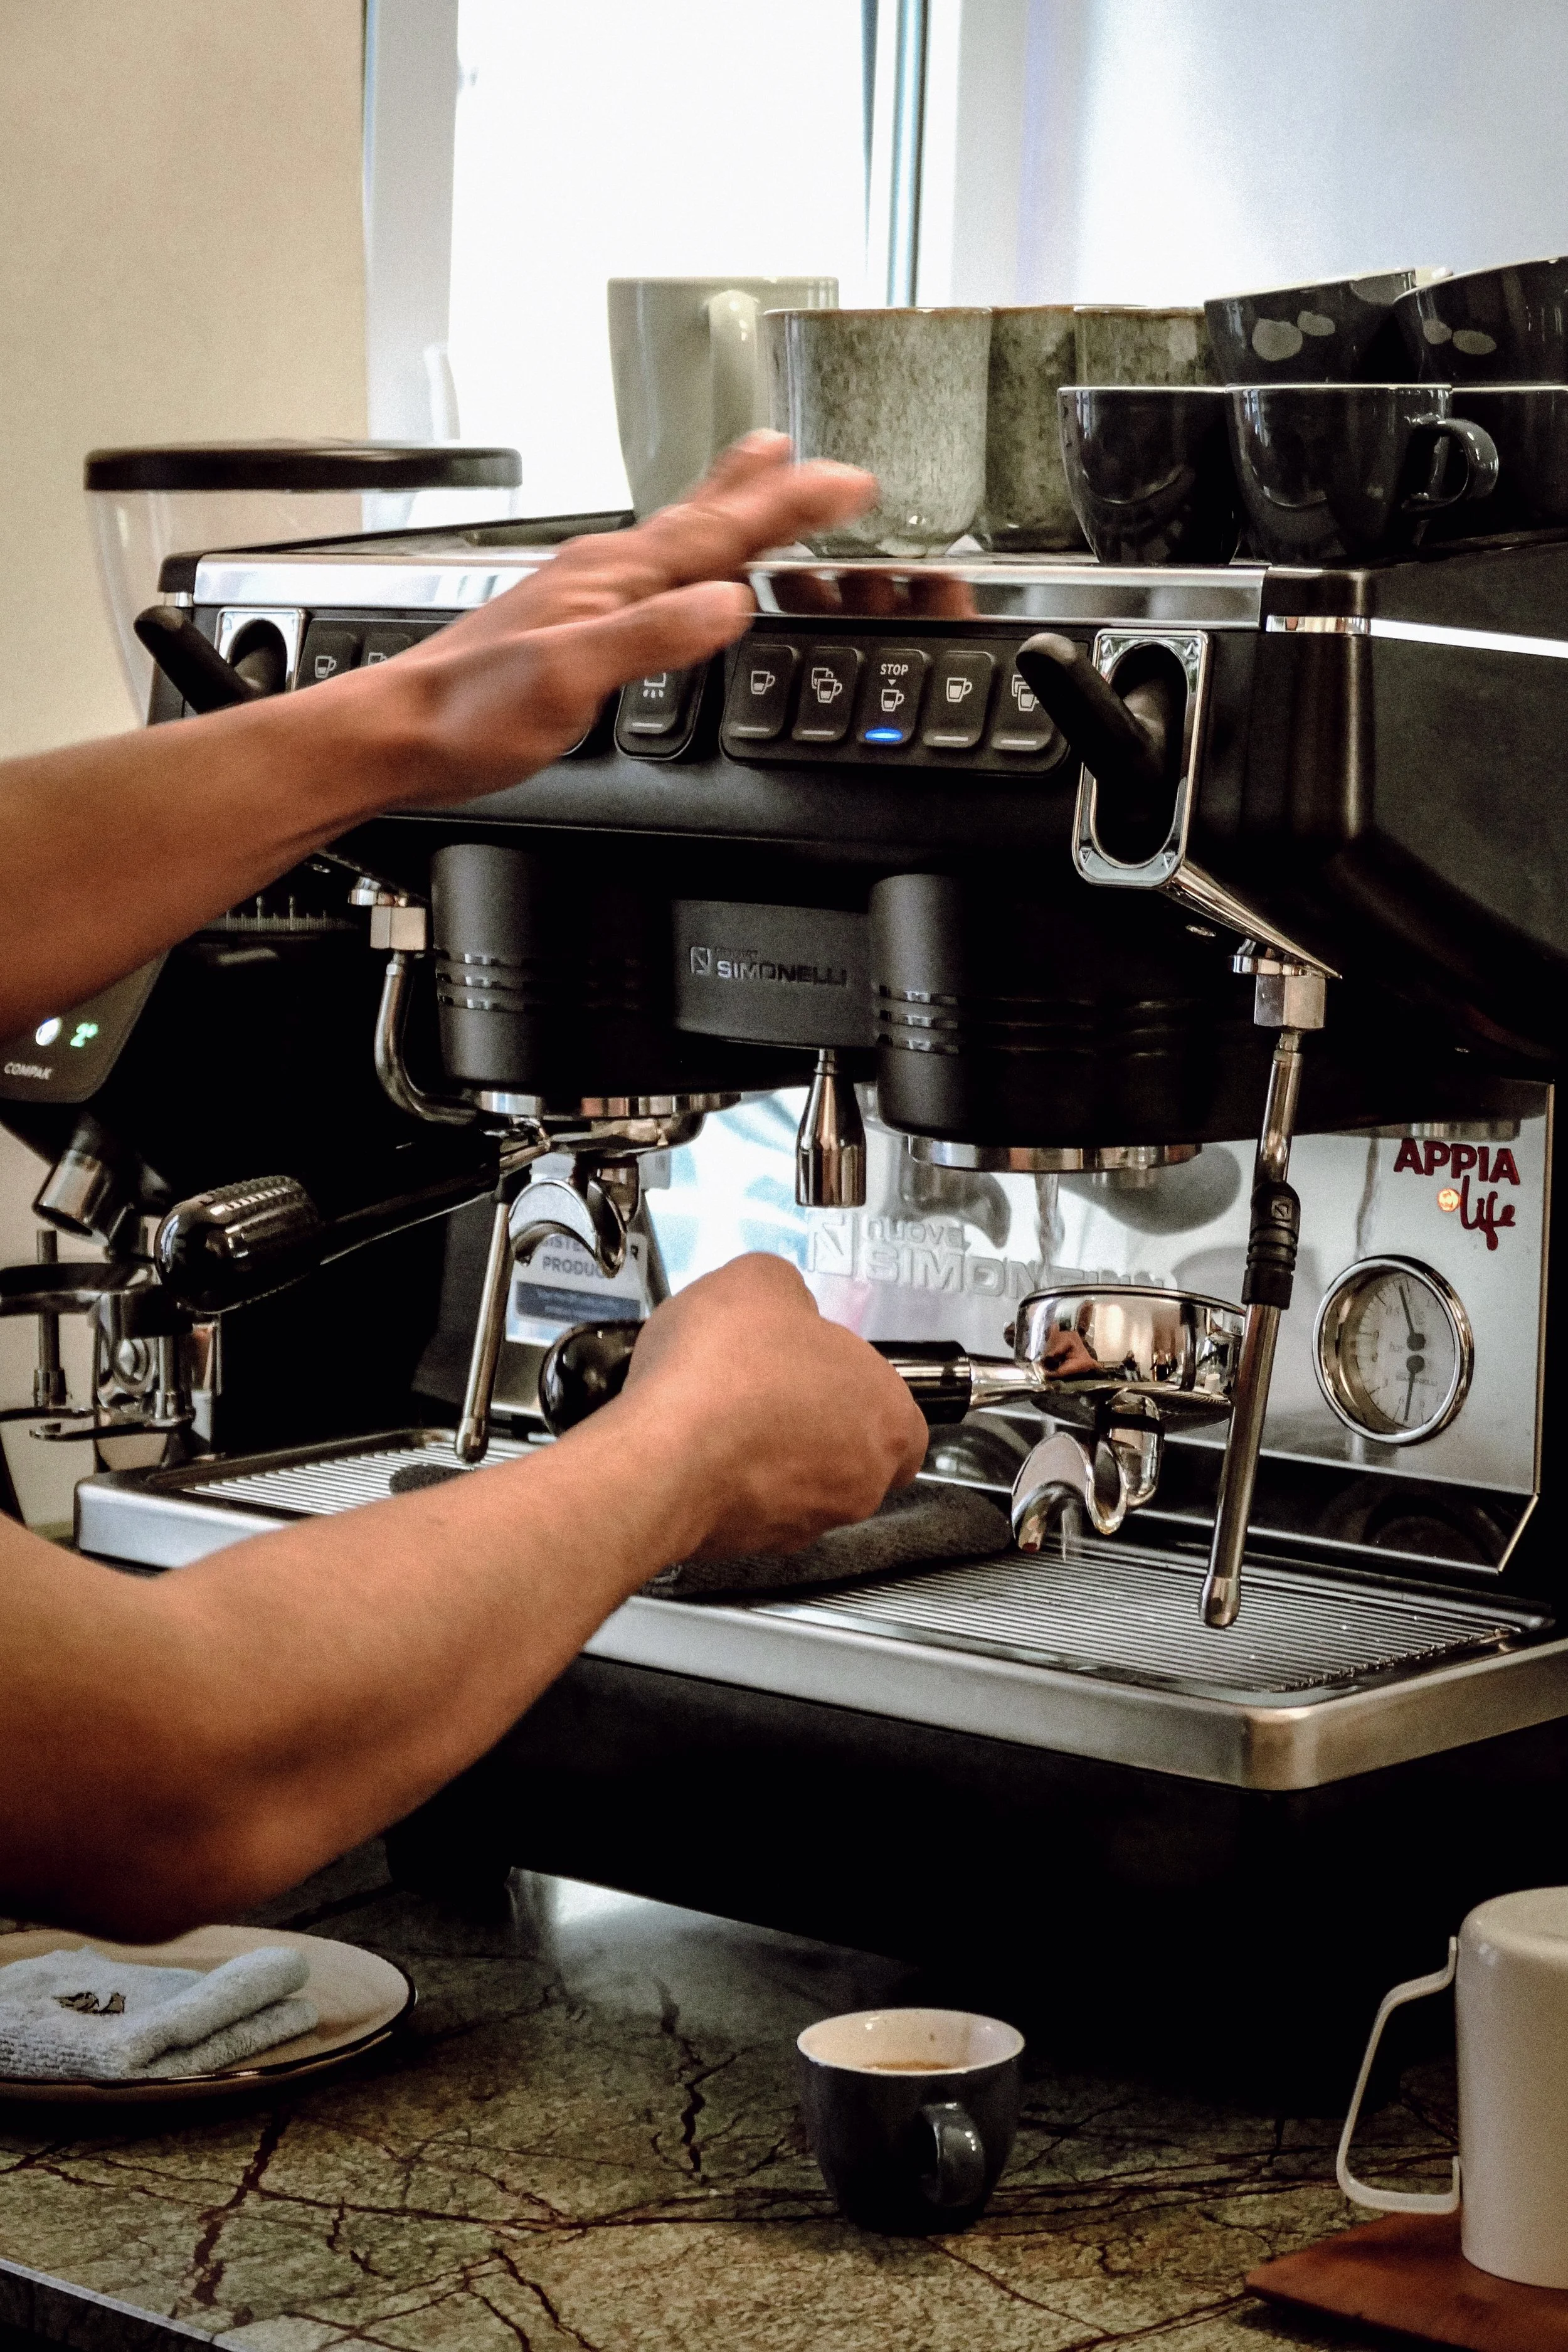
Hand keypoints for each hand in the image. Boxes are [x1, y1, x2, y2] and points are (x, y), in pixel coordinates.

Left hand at [348, 434, 874, 804]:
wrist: (399, 734)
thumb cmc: (469, 712)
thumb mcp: (570, 677)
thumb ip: (652, 636)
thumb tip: (730, 603)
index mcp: (610, 577)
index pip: (720, 531)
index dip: (789, 506)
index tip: (845, 482)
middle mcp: (600, 574)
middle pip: (699, 519)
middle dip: (760, 489)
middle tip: (802, 454)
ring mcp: (585, 597)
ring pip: (676, 543)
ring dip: (725, 515)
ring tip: (756, 485)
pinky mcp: (571, 628)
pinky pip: (652, 579)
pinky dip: (689, 564)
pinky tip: (684, 578)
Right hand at [617, 1254, 928, 1558]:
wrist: (661, 1455)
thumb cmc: (728, 1368)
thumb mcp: (760, 1280)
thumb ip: (790, 1293)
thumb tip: (786, 1307)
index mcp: (889, 1418)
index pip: (904, 1424)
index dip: (862, 1393)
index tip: (820, 1372)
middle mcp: (862, 1484)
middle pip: (852, 1456)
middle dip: (813, 1425)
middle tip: (765, 1388)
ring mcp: (806, 1524)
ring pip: (800, 1487)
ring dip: (770, 1456)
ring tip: (719, 1415)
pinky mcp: (750, 1548)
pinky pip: (749, 1510)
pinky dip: (729, 1483)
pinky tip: (693, 1447)